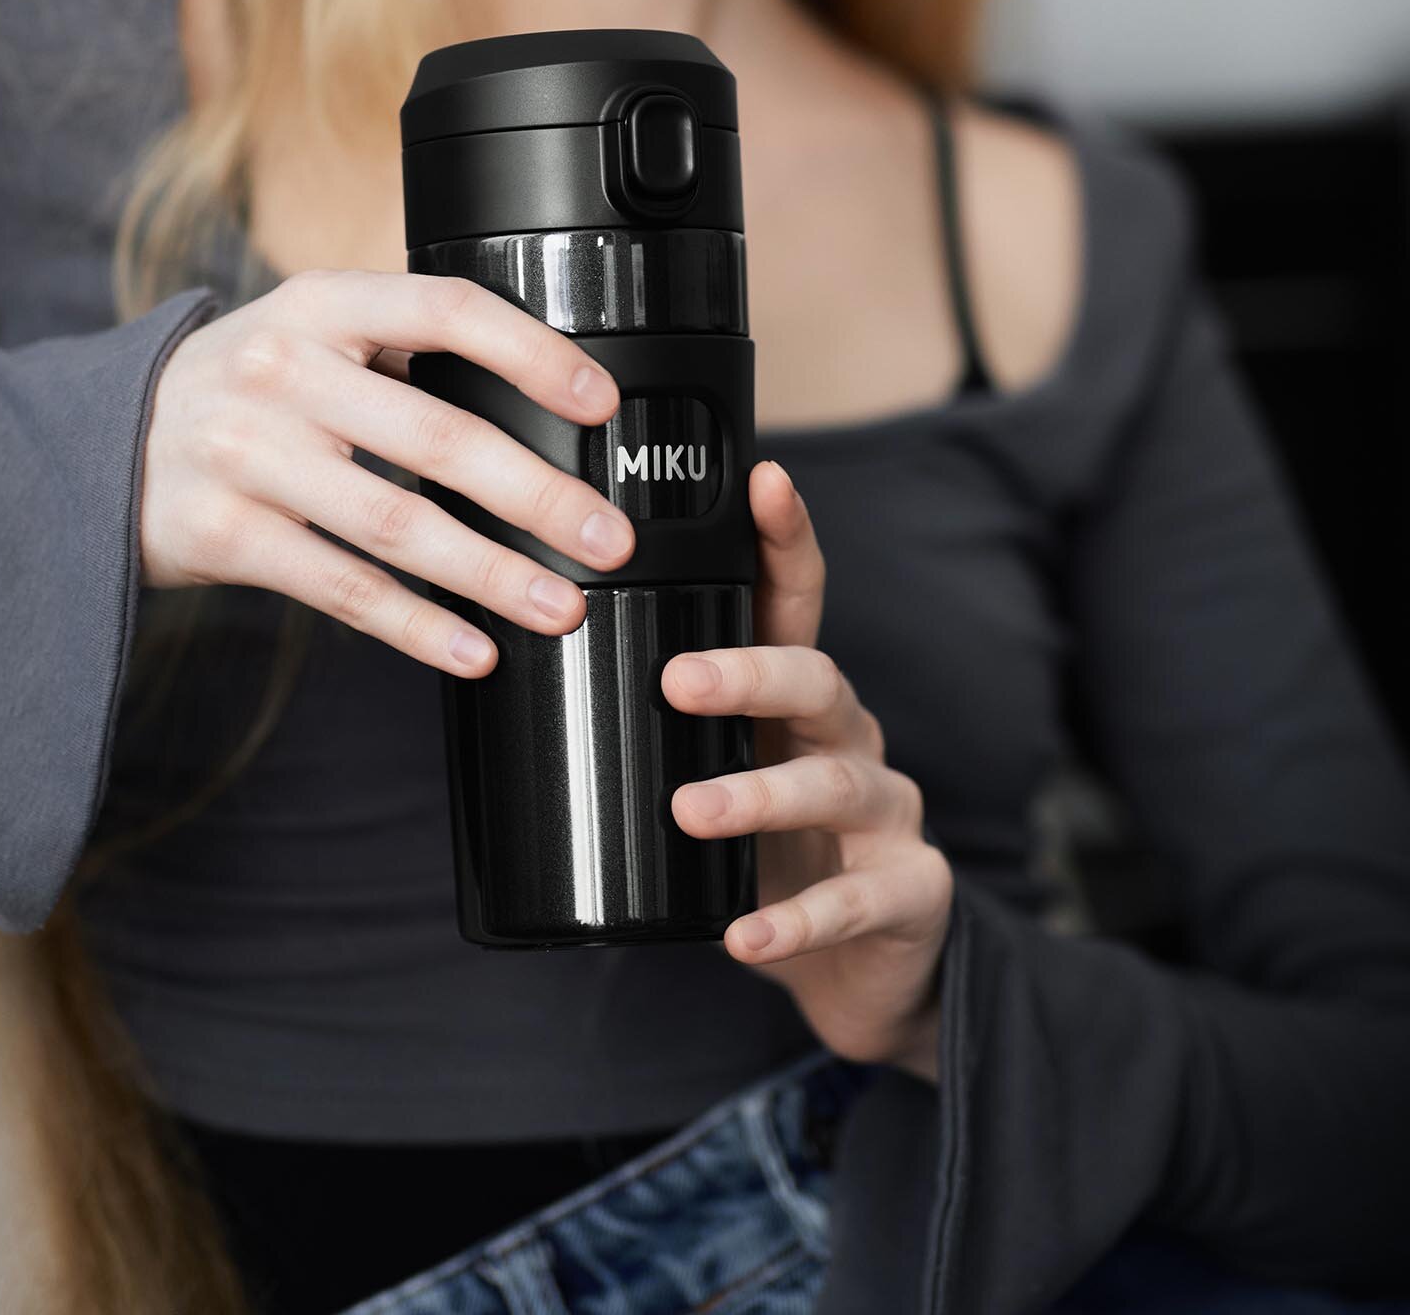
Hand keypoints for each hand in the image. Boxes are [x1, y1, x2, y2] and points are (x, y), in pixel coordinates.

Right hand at [140, 270, 635, 674]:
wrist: (99, 444)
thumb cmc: (243, 391)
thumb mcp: (309, 336)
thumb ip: (403, 353)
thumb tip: (541, 402)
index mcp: (321, 305)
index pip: (446, 311)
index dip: (533, 354)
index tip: (600, 404)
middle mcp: (281, 371)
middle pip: (438, 437)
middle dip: (539, 495)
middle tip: (606, 538)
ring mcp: (246, 455)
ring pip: (396, 525)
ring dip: (492, 573)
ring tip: (561, 606)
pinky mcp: (224, 535)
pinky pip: (341, 589)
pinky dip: (416, 626)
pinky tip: (473, 648)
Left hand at [663, 461, 951, 1078]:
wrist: (868, 968)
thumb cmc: (776, 853)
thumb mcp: (728, 777)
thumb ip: (669, 738)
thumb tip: (535, 689)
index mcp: (797, 703)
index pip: (797, 605)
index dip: (786, 540)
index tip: (763, 478)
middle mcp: (850, 739)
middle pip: (817, 679)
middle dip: (749, 673)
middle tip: (677, 681)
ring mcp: (887, 814)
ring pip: (834, 782)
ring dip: (759, 794)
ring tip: (691, 812)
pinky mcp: (910, 890)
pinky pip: (854, 901)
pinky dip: (796, 919)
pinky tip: (745, 934)